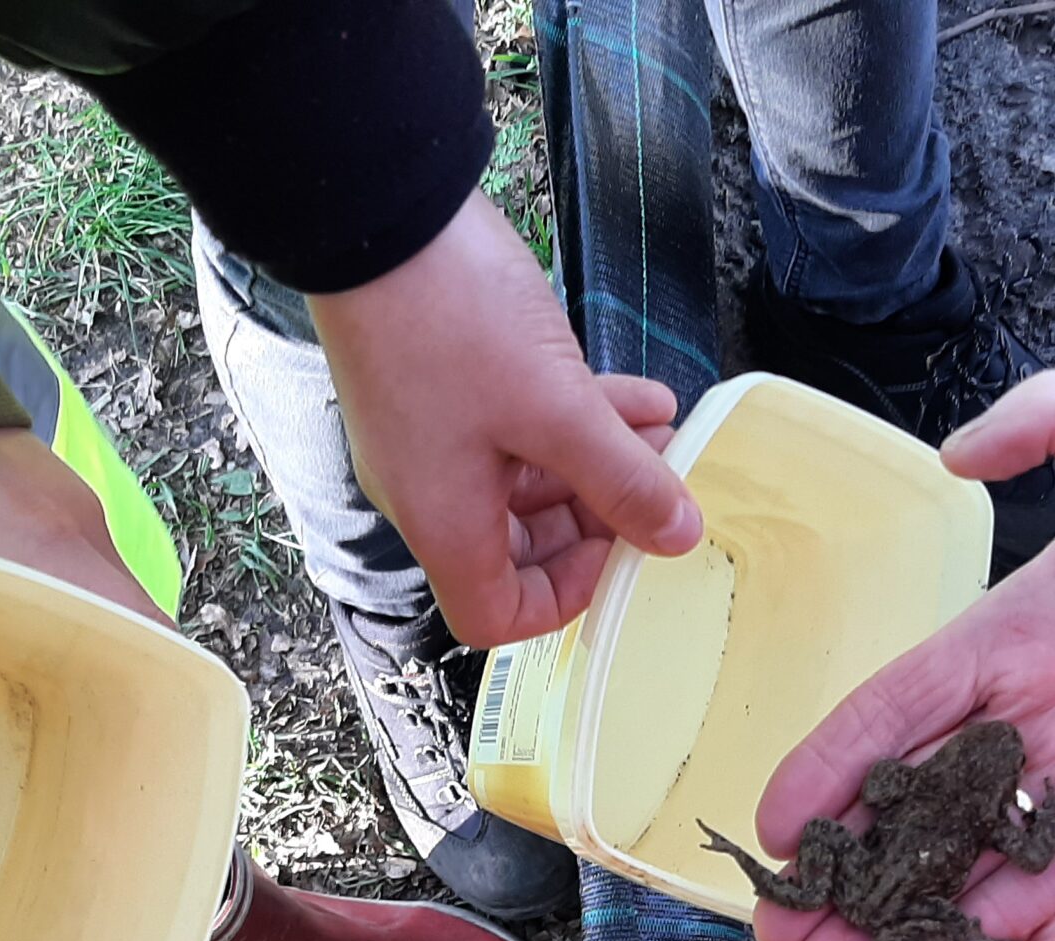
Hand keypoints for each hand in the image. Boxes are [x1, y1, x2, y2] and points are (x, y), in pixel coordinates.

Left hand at [0, 428, 163, 745]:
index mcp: (53, 562)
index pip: (156, 649)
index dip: (157, 710)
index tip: (127, 756)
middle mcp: (84, 542)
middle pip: (143, 637)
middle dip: (121, 694)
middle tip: (76, 751)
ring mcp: (76, 516)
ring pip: (116, 608)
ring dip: (96, 654)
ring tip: (51, 713)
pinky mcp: (57, 499)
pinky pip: (88, 575)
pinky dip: (73, 615)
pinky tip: (23, 649)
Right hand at [309, 192, 702, 646]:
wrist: (375, 212)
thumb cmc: (454, 321)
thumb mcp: (556, 409)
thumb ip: (622, 479)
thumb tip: (679, 537)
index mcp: (444, 522)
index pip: (497, 615)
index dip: (565, 600)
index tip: (622, 551)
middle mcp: (430, 494)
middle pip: (519, 549)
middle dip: (598, 518)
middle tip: (660, 483)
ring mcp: (432, 439)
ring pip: (527, 481)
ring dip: (599, 463)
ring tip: (664, 431)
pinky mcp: (440, 388)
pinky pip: (514, 428)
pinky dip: (575, 421)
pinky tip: (640, 394)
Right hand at [753, 372, 1054, 940]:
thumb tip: (956, 450)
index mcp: (1022, 623)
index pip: (902, 703)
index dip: (833, 762)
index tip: (773, 826)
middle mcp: (1042, 703)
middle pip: (919, 796)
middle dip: (851, 862)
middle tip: (787, 932)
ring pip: (980, 849)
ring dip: (916, 909)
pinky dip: (1013, 922)